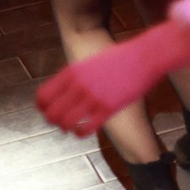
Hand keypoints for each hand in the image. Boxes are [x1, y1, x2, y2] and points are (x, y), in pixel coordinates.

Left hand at [37, 21, 189, 136]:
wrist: (146, 55)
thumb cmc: (121, 57)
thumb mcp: (92, 60)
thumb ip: (77, 74)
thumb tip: (66, 86)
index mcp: (72, 71)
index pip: (43, 97)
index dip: (43, 108)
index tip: (49, 111)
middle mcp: (79, 85)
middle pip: (52, 113)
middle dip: (54, 121)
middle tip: (61, 123)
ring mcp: (93, 96)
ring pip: (66, 124)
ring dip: (66, 129)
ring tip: (72, 128)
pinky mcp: (108, 108)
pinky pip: (86, 129)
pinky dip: (81, 134)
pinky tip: (84, 132)